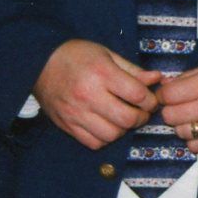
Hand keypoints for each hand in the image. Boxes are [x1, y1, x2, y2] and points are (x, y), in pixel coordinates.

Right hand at [32, 39, 160, 148]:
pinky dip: (105, 138)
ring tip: (124, 119)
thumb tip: (158, 79)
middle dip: (141, 118)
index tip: (151, 100)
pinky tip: (107, 125)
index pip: (137, 95)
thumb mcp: (108, 54)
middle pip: (126, 119)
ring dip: (123, 130)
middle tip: (141, 112)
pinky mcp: (66, 125)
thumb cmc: (78, 55)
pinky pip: (93, 143)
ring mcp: (76, 113)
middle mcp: (88, 95)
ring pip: (111, 135)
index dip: (151, 101)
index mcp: (102, 73)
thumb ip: (133, 70)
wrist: (39, 63)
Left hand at [157, 56, 197, 152]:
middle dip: (171, 109)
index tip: (169, 93)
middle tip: (181, 104)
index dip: (165, 93)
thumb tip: (166, 86)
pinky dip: (195, 139)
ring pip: (181, 133)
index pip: (168, 95)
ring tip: (195, 116)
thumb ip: (191, 76)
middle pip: (170, 116)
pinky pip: (196, 147)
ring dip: (184, 124)